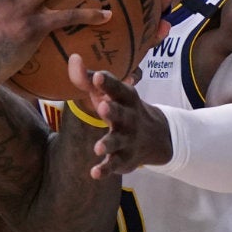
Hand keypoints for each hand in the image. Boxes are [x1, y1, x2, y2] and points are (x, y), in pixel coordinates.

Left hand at [67, 54, 172, 178]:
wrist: (158, 136)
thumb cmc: (122, 107)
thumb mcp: (108, 93)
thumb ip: (88, 78)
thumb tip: (73, 58)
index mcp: (126, 97)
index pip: (117, 88)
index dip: (107, 82)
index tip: (97, 76)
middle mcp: (129, 118)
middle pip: (120, 114)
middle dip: (112, 111)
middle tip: (102, 107)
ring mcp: (128, 139)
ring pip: (118, 141)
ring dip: (108, 144)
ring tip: (97, 148)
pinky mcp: (124, 158)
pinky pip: (115, 164)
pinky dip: (105, 170)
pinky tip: (94, 174)